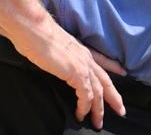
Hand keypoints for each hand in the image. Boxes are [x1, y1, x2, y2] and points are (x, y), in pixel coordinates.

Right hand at [0, 0, 127, 129]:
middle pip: (106, 79)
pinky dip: (85, 106)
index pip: (101, 58)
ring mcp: (82, 64)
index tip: (122, 72)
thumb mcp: (45, 40)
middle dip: (114, 96)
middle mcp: (84, 56)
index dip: (113, 66)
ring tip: (98, 122)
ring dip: (99, 109)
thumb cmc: (31, 30)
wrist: (30, 26)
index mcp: (79, 47)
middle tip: (120, 110)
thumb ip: (45, 46)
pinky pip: (86, 95)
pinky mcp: (76, 73)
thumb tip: (27, 43)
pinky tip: (81, 115)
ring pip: (99, 91)